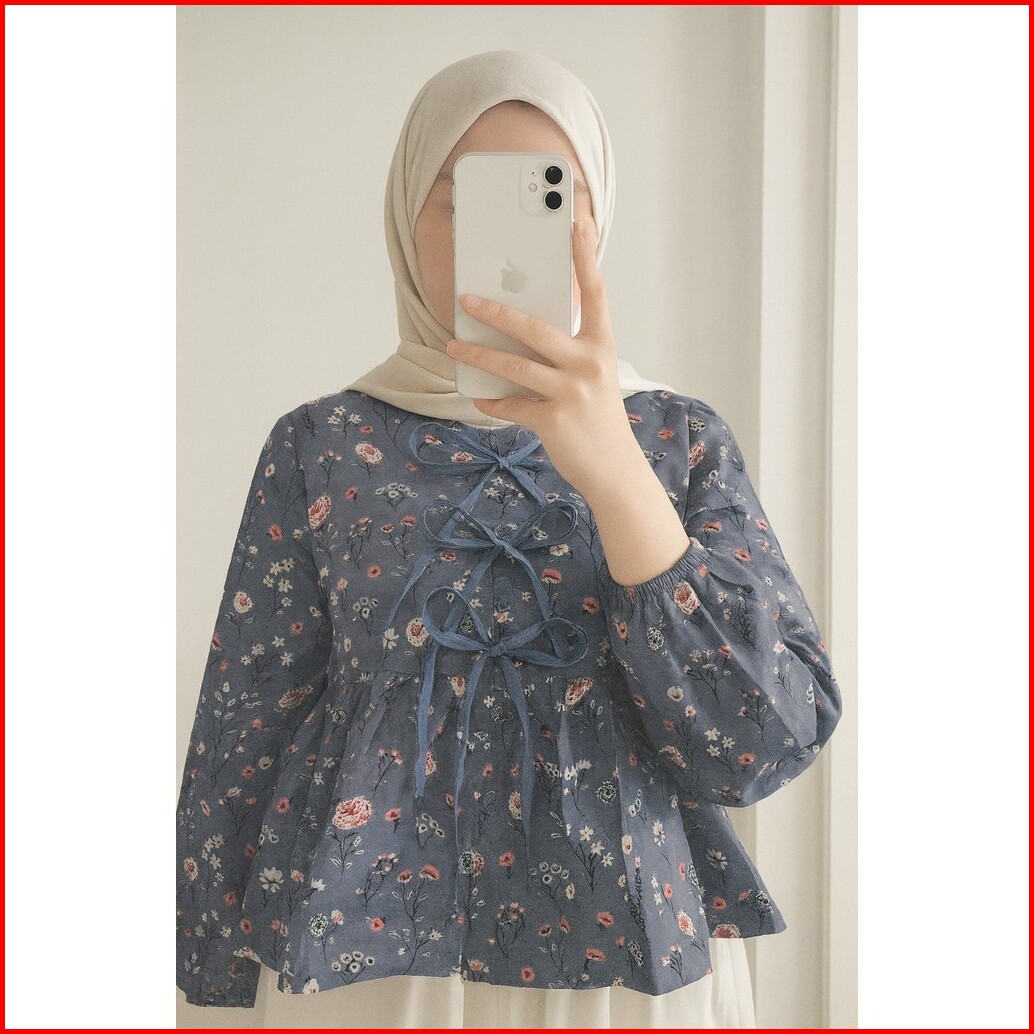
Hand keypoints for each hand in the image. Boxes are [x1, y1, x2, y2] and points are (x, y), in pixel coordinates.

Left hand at [445, 219, 637, 493]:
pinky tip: (479, 397)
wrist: (615, 470)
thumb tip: (520, 334)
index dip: (585, 256)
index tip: (576, 223)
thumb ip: (567, 353)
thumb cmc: (600, 420)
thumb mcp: (594, 378)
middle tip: (466, 300)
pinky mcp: (554, 420)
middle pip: (536, 328)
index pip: (594, 292)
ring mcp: (572, 393)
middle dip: (497, 312)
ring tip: (454, 347)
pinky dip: (492, 401)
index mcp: (601, 346)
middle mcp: (589, 364)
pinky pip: (512, 405)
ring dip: (479, 356)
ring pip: (514, 366)